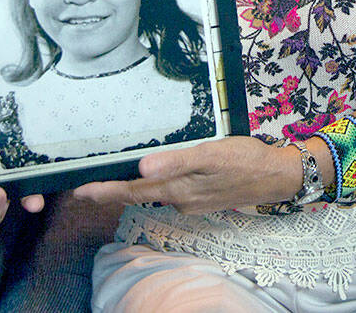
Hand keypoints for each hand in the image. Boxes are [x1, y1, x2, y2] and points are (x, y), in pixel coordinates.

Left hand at [73, 136, 298, 213]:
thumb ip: (176, 161)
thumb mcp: (211, 154)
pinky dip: (154, 186)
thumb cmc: (245, 160)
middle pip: (137, 196)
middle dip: (110, 192)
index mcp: (178, 188)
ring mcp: (191, 201)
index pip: (131, 191)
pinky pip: (170, 192)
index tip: (80, 191)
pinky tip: (153, 177)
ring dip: (130, 190)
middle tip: (85, 188)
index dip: (104, 191)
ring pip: (153, 195)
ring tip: (111, 181)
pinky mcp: (201, 197)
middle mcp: (180, 199)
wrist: (276, 176)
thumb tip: (142, 169)